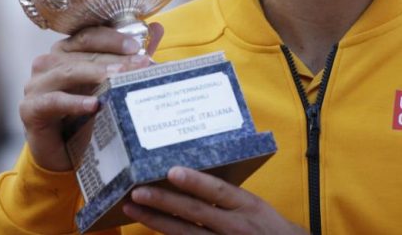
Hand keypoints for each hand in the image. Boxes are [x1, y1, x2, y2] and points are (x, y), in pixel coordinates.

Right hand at [19, 23, 162, 171]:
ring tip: (119, 79)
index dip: (113, 38)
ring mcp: (36, 85)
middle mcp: (48, 63)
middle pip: (83, 54)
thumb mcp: (110, 85)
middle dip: (114, 60)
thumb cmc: (86, 114)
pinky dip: (73, 102)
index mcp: (66, 51)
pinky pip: (53, 101)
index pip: (89, 35)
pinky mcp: (30, 109)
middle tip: (140, 65)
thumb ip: (130, 58)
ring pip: (68, 72)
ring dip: (96, 74)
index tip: (137, 46)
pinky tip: (93, 105)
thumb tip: (158, 28)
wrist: (62, 154)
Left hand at [122, 167, 306, 234]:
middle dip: (164, 201)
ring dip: (156, 220)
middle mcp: (235, 226)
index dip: (195, 181)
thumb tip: (193, 174)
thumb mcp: (255, 205)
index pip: (217, 191)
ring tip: (134, 208)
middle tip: (138, 190)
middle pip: (194, 212)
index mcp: (247, 205)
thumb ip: (228, 195)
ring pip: (184, 233)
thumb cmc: (267, 226)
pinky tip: (151, 227)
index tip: (171, 171)